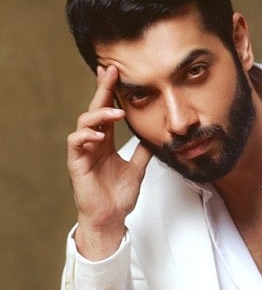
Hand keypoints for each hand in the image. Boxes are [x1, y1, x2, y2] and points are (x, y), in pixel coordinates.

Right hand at [67, 65, 151, 259]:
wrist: (111, 218)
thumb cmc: (119, 195)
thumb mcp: (138, 167)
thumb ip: (143, 150)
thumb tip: (158, 135)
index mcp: (106, 141)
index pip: (107, 110)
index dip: (110, 92)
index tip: (117, 72)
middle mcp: (93, 143)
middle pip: (95, 109)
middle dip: (102, 89)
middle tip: (110, 71)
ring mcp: (83, 152)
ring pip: (84, 123)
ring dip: (99, 113)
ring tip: (117, 112)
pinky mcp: (76, 164)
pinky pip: (75, 143)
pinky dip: (87, 135)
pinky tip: (100, 134)